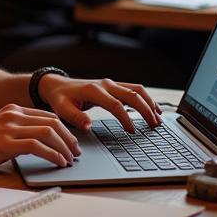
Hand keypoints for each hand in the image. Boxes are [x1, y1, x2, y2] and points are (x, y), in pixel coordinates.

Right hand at [0, 104, 81, 170]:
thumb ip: (14, 129)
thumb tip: (36, 142)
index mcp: (12, 110)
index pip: (48, 116)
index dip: (65, 130)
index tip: (71, 143)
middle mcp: (14, 116)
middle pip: (53, 122)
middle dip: (69, 138)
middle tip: (76, 152)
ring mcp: (10, 128)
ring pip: (49, 132)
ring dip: (64, 147)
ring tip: (70, 160)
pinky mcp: (6, 143)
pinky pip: (38, 147)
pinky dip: (53, 155)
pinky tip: (58, 163)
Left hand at [38, 74, 161, 134]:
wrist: (58, 85)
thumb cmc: (60, 98)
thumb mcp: (62, 109)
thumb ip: (75, 117)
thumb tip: (88, 125)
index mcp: (94, 90)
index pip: (115, 105)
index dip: (126, 119)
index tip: (132, 132)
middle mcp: (105, 84)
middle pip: (132, 95)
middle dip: (146, 110)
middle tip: (155, 126)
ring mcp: (111, 84)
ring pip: (136, 90)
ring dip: (149, 103)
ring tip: (159, 118)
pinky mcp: (113, 86)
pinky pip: (134, 89)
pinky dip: (146, 98)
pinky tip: (153, 109)